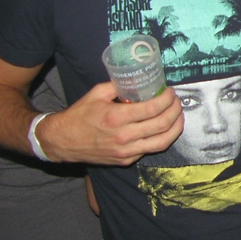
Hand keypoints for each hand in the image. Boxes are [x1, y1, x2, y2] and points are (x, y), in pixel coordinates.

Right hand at [38, 82, 184, 165]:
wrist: (62, 142)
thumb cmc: (79, 116)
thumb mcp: (96, 94)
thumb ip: (118, 86)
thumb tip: (139, 79)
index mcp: (116, 117)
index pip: (152, 109)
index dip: (167, 99)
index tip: (170, 92)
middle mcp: (123, 136)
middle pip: (162, 125)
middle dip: (175, 111)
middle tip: (177, 102)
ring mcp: (126, 151)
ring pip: (162, 142)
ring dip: (175, 128)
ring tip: (178, 116)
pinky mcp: (126, 160)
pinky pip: (150, 150)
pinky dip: (161, 138)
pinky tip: (163, 128)